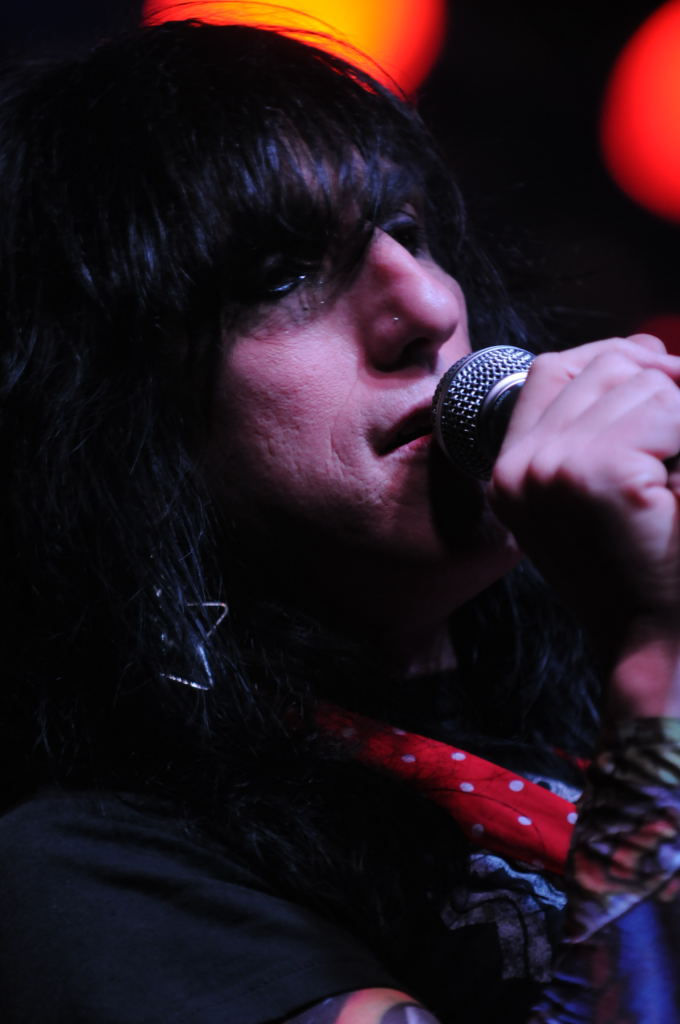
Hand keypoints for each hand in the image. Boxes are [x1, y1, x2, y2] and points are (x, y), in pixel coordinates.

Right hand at [488, 335, 679, 717]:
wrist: (656, 642)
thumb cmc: (643, 571)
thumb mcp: (604, 489)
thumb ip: (606, 421)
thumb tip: (645, 351)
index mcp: (509, 471)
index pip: (552, 370)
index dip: (614, 363)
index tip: (658, 384)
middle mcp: (519, 467)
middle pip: (601, 366)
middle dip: (660, 387)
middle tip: (677, 445)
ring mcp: (551, 469)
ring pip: (641, 383)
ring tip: (672, 476)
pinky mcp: (599, 475)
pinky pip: (669, 410)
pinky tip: (678, 487)